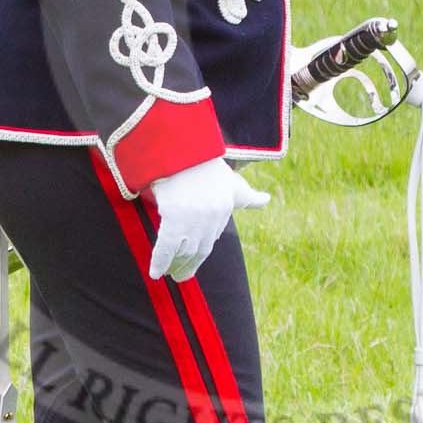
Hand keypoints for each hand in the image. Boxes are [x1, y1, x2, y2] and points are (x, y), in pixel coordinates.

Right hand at [146, 157, 270, 282]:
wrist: (183, 147)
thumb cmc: (205, 161)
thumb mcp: (231, 179)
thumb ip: (247, 195)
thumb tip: (266, 199)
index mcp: (224, 208)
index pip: (212, 236)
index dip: (201, 247)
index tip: (193, 257)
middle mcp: (212, 217)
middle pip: (199, 248)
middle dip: (190, 264)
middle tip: (182, 275)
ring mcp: (194, 219)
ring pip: (184, 251)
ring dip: (175, 265)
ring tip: (168, 274)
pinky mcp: (174, 218)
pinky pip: (166, 247)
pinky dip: (160, 261)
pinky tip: (155, 274)